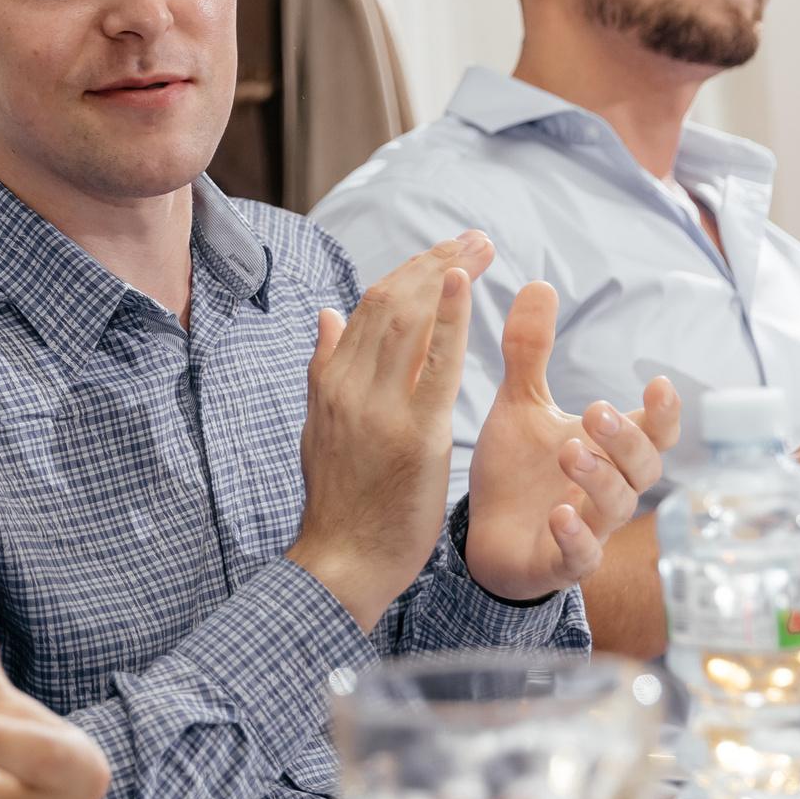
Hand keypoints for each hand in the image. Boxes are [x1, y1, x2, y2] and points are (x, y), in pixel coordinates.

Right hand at [286, 234, 491, 631]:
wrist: (340, 560)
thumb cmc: (339, 502)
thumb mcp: (320, 427)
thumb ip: (326, 368)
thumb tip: (328, 314)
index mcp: (330, 383)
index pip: (368, 308)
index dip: (410, 272)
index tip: (445, 251)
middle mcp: (350, 386)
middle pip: (391, 304)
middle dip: (434, 264)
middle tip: (473, 238)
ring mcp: (379, 408)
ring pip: (409, 322)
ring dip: (447, 277)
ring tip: (479, 248)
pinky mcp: (414, 435)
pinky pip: (435, 365)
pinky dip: (450, 321)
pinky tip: (466, 286)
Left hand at [464, 282, 677, 600]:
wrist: (485, 535)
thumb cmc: (516, 468)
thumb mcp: (519, 404)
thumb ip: (530, 351)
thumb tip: (539, 283)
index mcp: (607, 450)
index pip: (652, 431)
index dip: (662, 413)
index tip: (657, 382)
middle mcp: (608, 488)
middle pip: (643, 467)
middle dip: (625, 439)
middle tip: (594, 411)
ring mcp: (589, 527)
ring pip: (616, 507)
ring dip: (600, 479)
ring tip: (570, 451)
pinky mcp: (560, 562)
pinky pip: (581, 556)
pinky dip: (576, 537)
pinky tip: (562, 514)